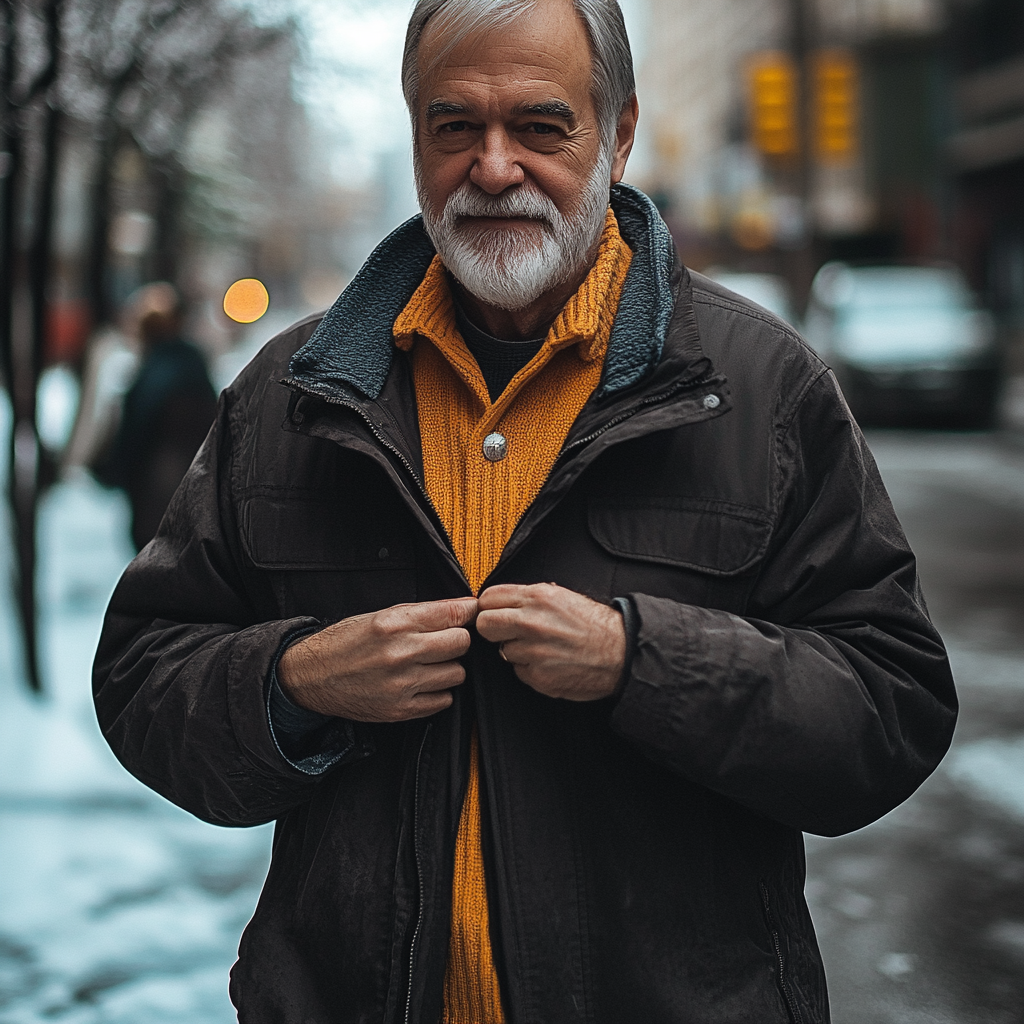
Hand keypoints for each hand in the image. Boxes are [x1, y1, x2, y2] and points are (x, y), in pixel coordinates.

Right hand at [278, 598, 477, 721]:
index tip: (471, 614)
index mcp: (394, 624)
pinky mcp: (401, 710)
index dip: (468, 613)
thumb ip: (422, 612)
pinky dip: (438, 692)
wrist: (312, 676)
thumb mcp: (380, 616)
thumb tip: (463, 607)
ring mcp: (402, 684)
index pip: (454, 615)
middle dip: (457, 640)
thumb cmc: (345, 642)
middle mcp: (400, 653)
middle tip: (444, 641)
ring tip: (428, 664)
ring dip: (448, 667)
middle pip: (461, 643)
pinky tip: (421, 683)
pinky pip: (444, 700)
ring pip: (457, 673)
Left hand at [476, 583, 625, 700]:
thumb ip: (531, 597)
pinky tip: (548, 662)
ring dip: (516, 650)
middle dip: (492, 629)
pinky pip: (518, 671)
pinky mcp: (537, 676)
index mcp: (537, 598)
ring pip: (502, 650)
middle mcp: (531, 623)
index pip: (488, 598)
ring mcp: (533, 652)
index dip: (489, 607)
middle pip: (484, 624)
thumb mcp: (563, 596)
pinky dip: (529, 669)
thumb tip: (505, 600)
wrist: (621, 653)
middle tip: (507, 633)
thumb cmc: (596, 625)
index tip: (494, 613)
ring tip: (541, 648)